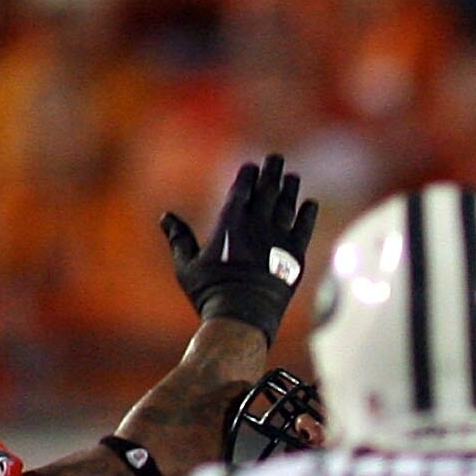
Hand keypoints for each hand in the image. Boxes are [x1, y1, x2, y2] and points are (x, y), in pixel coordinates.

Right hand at [160, 155, 318, 343]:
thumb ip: (179, 238)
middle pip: (267, 190)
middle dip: (272, 172)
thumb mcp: (187, 265)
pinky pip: (304, 228)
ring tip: (293, 177)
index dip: (248, 175)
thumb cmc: (210, 293)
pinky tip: (311, 204)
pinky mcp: (294, 256)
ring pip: (287, 205)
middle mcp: (256, 225)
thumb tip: (164, 217)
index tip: (252, 166)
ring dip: (290, 188)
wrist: (242, 317)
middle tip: (276, 158)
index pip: (242, 189)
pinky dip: (308, 214)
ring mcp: (277, 239)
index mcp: (230, 223)